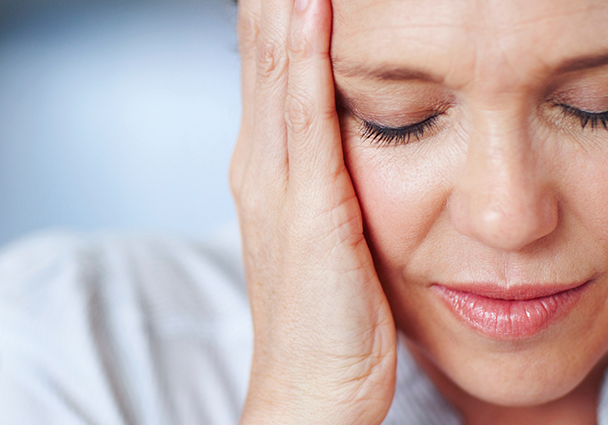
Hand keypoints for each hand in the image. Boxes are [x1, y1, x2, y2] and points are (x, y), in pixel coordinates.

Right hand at [229, 0, 396, 422]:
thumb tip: (349, 129)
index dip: (277, 9)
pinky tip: (313, 7)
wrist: (311, 386)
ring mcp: (274, 183)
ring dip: (283, 4)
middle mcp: (258, 162)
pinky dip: (303, 56)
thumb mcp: (324, 229)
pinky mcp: (305, 206)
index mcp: (264, 165)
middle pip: (260, 50)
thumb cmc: (328, 317)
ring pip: (271, 68)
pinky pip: (302, 115)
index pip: (266, 62)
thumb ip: (326, 175)